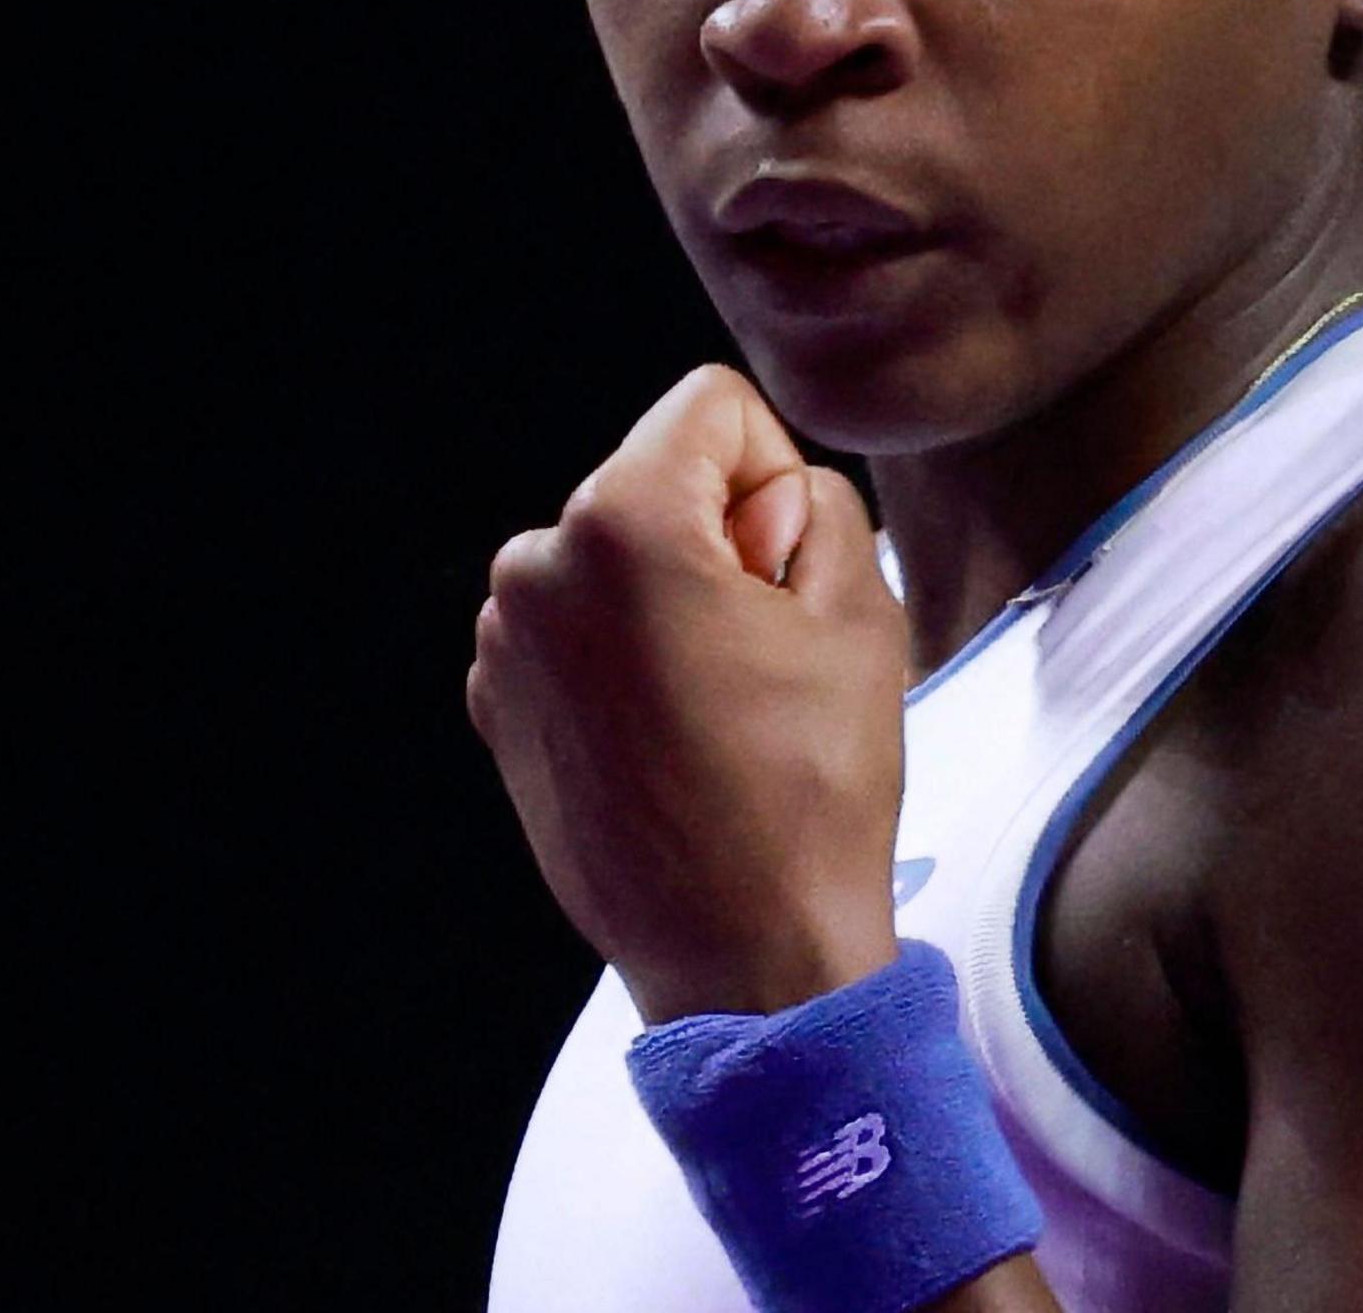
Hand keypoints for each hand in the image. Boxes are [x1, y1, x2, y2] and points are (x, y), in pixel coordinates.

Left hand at [469, 365, 906, 1023]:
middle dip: (721, 542)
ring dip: (673, 604)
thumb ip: (819, 505)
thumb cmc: (811, 792)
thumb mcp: (862, 612)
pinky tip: (676, 743)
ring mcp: (505, 644)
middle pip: (660, 482)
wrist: (743, 956)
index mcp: (620, 523)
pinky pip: (582, 628)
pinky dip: (628, 660)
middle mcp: (535, 567)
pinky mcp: (499, 706)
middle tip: (764, 661)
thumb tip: (762, 502)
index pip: (714, 406)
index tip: (787, 578)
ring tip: (722, 712)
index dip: (777, 477)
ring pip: (622, 556)